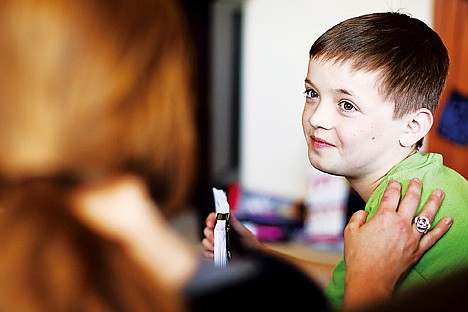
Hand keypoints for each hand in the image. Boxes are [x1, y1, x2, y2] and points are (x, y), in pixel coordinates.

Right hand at [201, 212, 262, 258]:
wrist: (255, 257)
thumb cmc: (251, 242)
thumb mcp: (243, 231)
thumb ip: (234, 222)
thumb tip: (228, 210)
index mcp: (226, 226)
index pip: (214, 219)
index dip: (210, 219)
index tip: (210, 223)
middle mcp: (220, 234)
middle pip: (207, 230)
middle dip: (208, 233)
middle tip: (214, 237)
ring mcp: (218, 244)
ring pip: (205, 241)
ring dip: (208, 244)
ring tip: (215, 247)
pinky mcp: (217, 254)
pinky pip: (207, 253)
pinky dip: (209, 253)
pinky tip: (214, 254)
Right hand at [342, 178, 450, 310]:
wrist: (370, 279)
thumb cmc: (358, 256)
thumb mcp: (350, 231)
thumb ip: (358, 217)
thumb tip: (365, 213)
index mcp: (383, 217)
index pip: (391, 195)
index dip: (393, 185)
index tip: (394, 180)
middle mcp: (400, 223)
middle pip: (411, 200)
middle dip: (414, 187)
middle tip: (417, 180)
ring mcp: (412, 237)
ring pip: (426, 215)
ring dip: (434, 202)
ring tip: (439, 192)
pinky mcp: (417, 250)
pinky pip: (433, 237)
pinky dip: (442, 228)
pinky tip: (449, 220)